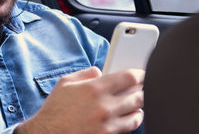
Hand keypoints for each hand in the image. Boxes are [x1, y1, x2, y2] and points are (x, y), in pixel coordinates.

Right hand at [15, 67, 143, 133]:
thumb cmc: (55, 109)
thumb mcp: (65, 82)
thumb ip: (85, 73)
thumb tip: (100, 71)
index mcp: (94, 88)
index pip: (128, 77)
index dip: (140, 74)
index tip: (143, 74)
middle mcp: (104, 106)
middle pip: (137, 96)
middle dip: (143, 90)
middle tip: (143, 87)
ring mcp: (107, 124)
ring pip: (137, 113)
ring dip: (140, 106)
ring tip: (137, 102)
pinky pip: (129, 128)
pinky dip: (134, 120)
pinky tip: (131, 116)